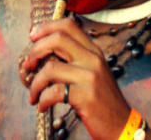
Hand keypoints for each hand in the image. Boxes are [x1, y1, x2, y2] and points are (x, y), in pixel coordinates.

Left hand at [21, 18, 131, 139]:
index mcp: (93, 50)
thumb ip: (73, 57)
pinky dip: (42, 99)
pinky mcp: (86, 96)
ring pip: (50, 68)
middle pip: (57, 39)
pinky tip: (42, 105)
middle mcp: (93, 59)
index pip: (68, 25)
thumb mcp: (92, 71)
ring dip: (35, 83)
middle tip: (28, 66)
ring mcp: (90, 77)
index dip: (46, 27)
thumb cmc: (100, 98)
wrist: (122, 125)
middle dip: (35, 51)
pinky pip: (53, 92)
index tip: (32, 37)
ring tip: (34, 94)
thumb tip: (40, 49)